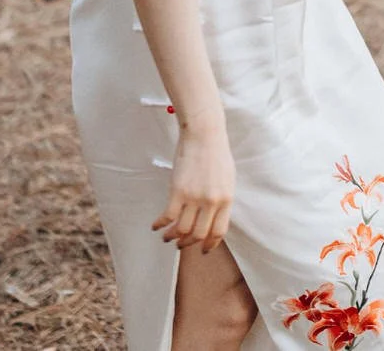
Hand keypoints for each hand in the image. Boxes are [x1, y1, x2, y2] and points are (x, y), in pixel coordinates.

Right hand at [152, 120, 234, 251]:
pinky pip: (168, 216)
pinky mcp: (178, 191)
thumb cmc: (216, 153)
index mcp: (226, 199)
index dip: (209, 244)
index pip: (219, 232)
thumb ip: (222, 198)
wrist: (204, 134)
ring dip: (172, 237)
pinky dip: (160, 224)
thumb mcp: (227, 179)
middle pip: (198, 234)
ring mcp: (195, 197)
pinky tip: (156, 225)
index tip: (202, 250)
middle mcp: (212, 202)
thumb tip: (214, 216)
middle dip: (188, 244)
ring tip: (167, 237)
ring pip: (182, 229)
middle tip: (180, 245)